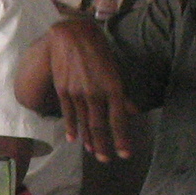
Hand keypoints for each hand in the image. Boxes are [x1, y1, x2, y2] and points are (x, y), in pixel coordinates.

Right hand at [42, 20, 137, 161]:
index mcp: (112, 87)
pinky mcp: (63, 91)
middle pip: (99, 126)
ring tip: (94, 152)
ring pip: (84, 122)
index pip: (118, 120)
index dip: (122, 139)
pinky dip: (71, 127)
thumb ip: (121, 94)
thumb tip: (132, 111)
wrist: (69, 35)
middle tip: (106, 160)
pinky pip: (68, 114)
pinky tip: (73, 139)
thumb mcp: (115, 68)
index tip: (125, 154)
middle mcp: (95, 93)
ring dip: (89, 140)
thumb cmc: (98, 48)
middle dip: (104, 145)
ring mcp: (77, 93)